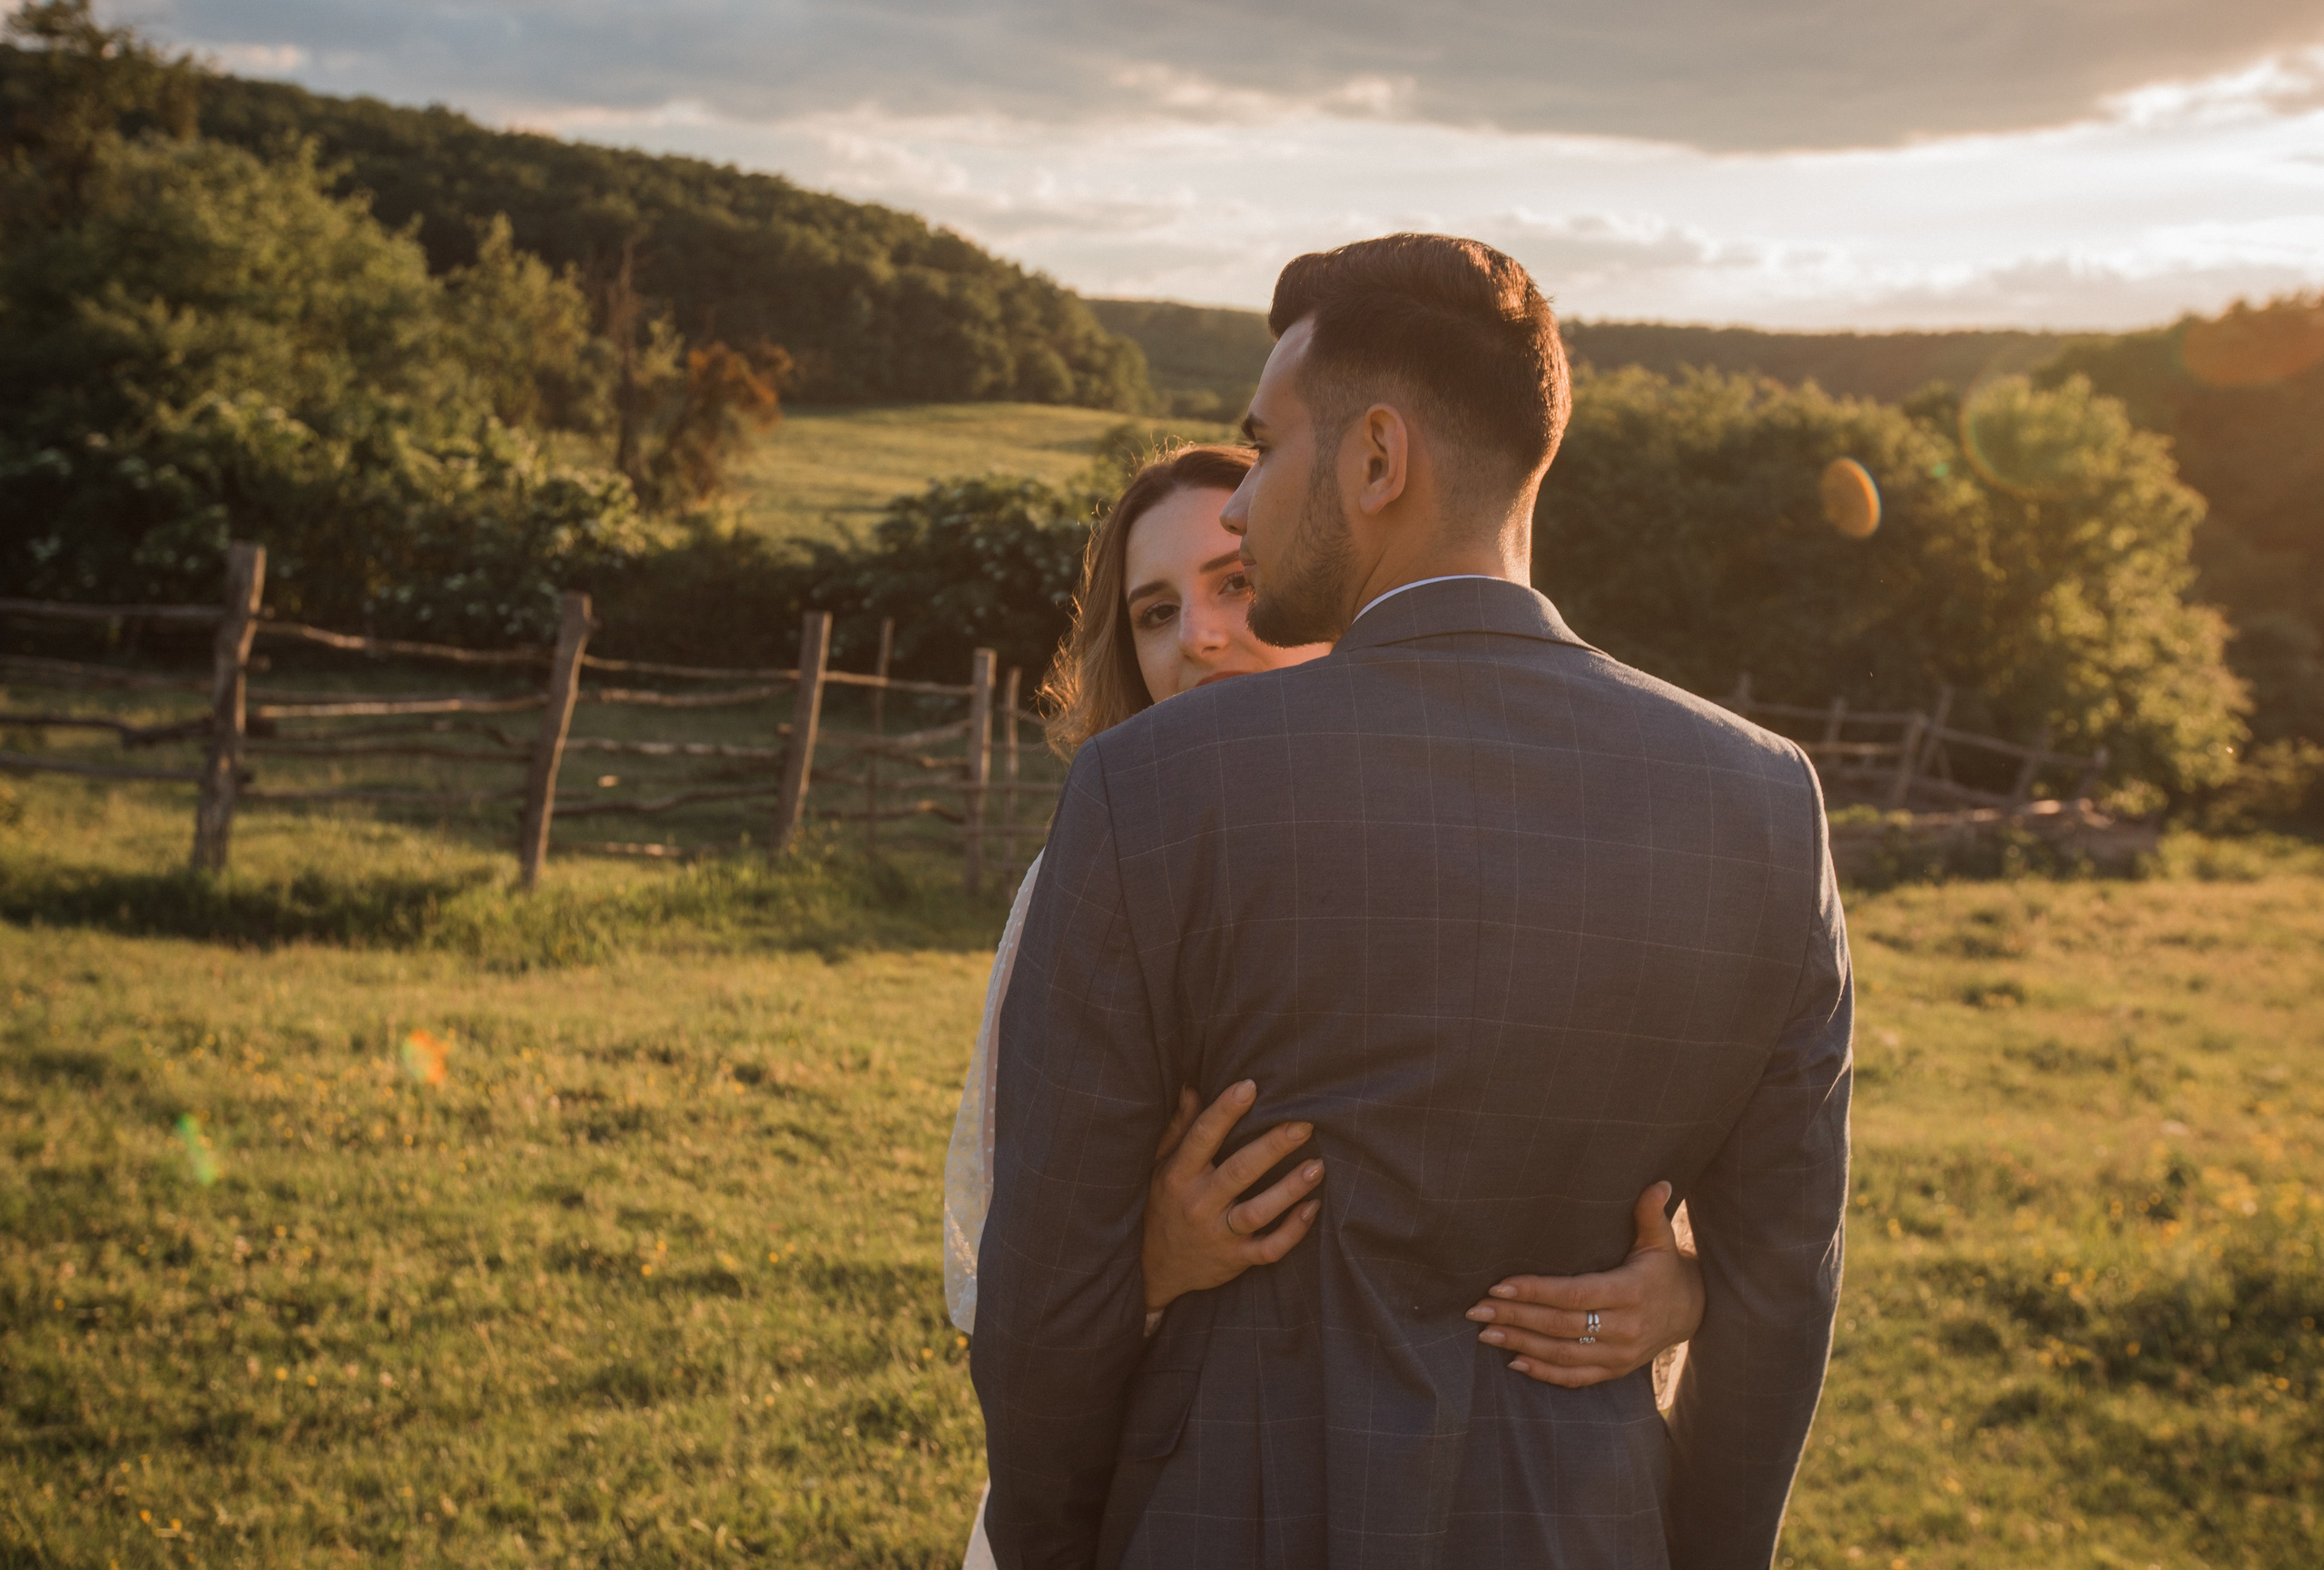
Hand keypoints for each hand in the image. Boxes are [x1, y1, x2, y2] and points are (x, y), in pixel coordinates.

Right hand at [1140, 1080, 1323, 1314]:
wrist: (1158, 1269)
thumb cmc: (1164, 1205)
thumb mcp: (1161, 1165)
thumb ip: (1180, 1128)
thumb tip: (1192, 1086)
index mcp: (1179, 1175)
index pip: (1202, 1137)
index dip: (1225, 1111)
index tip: (1250, 1086)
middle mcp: (1199, 1204)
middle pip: (1239, 1171)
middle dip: (1272, 1147)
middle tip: (1303, 1124)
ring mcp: (1219, 1235)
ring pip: (1258, 1212)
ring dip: (1289, 1189)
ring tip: (1317, 1166)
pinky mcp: (1237, 1260)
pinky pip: (1269, 1249)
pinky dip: (1293, 1231)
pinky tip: (1313, 1207)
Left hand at [1464, 1182, 1702, 1387]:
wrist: (1693, 1312)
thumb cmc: (1664, 1269)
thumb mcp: (1661, 1241)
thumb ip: (1651, 1213)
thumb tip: (1660, 1183)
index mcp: (1630, 1292)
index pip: (1574, 1294)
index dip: (1535, 1290)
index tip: (1498, 1284)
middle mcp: (1624, 1328)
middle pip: (1560, 1325)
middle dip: (1515, 1316)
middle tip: (1476, 1310)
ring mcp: (1619, 1354)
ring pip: (1562, 1354)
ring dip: (1520, 1344)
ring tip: (1485, 1333)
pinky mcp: (1615, 1370)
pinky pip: (1576, 1377)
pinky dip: (1544, 1372)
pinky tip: (1514, 1362)